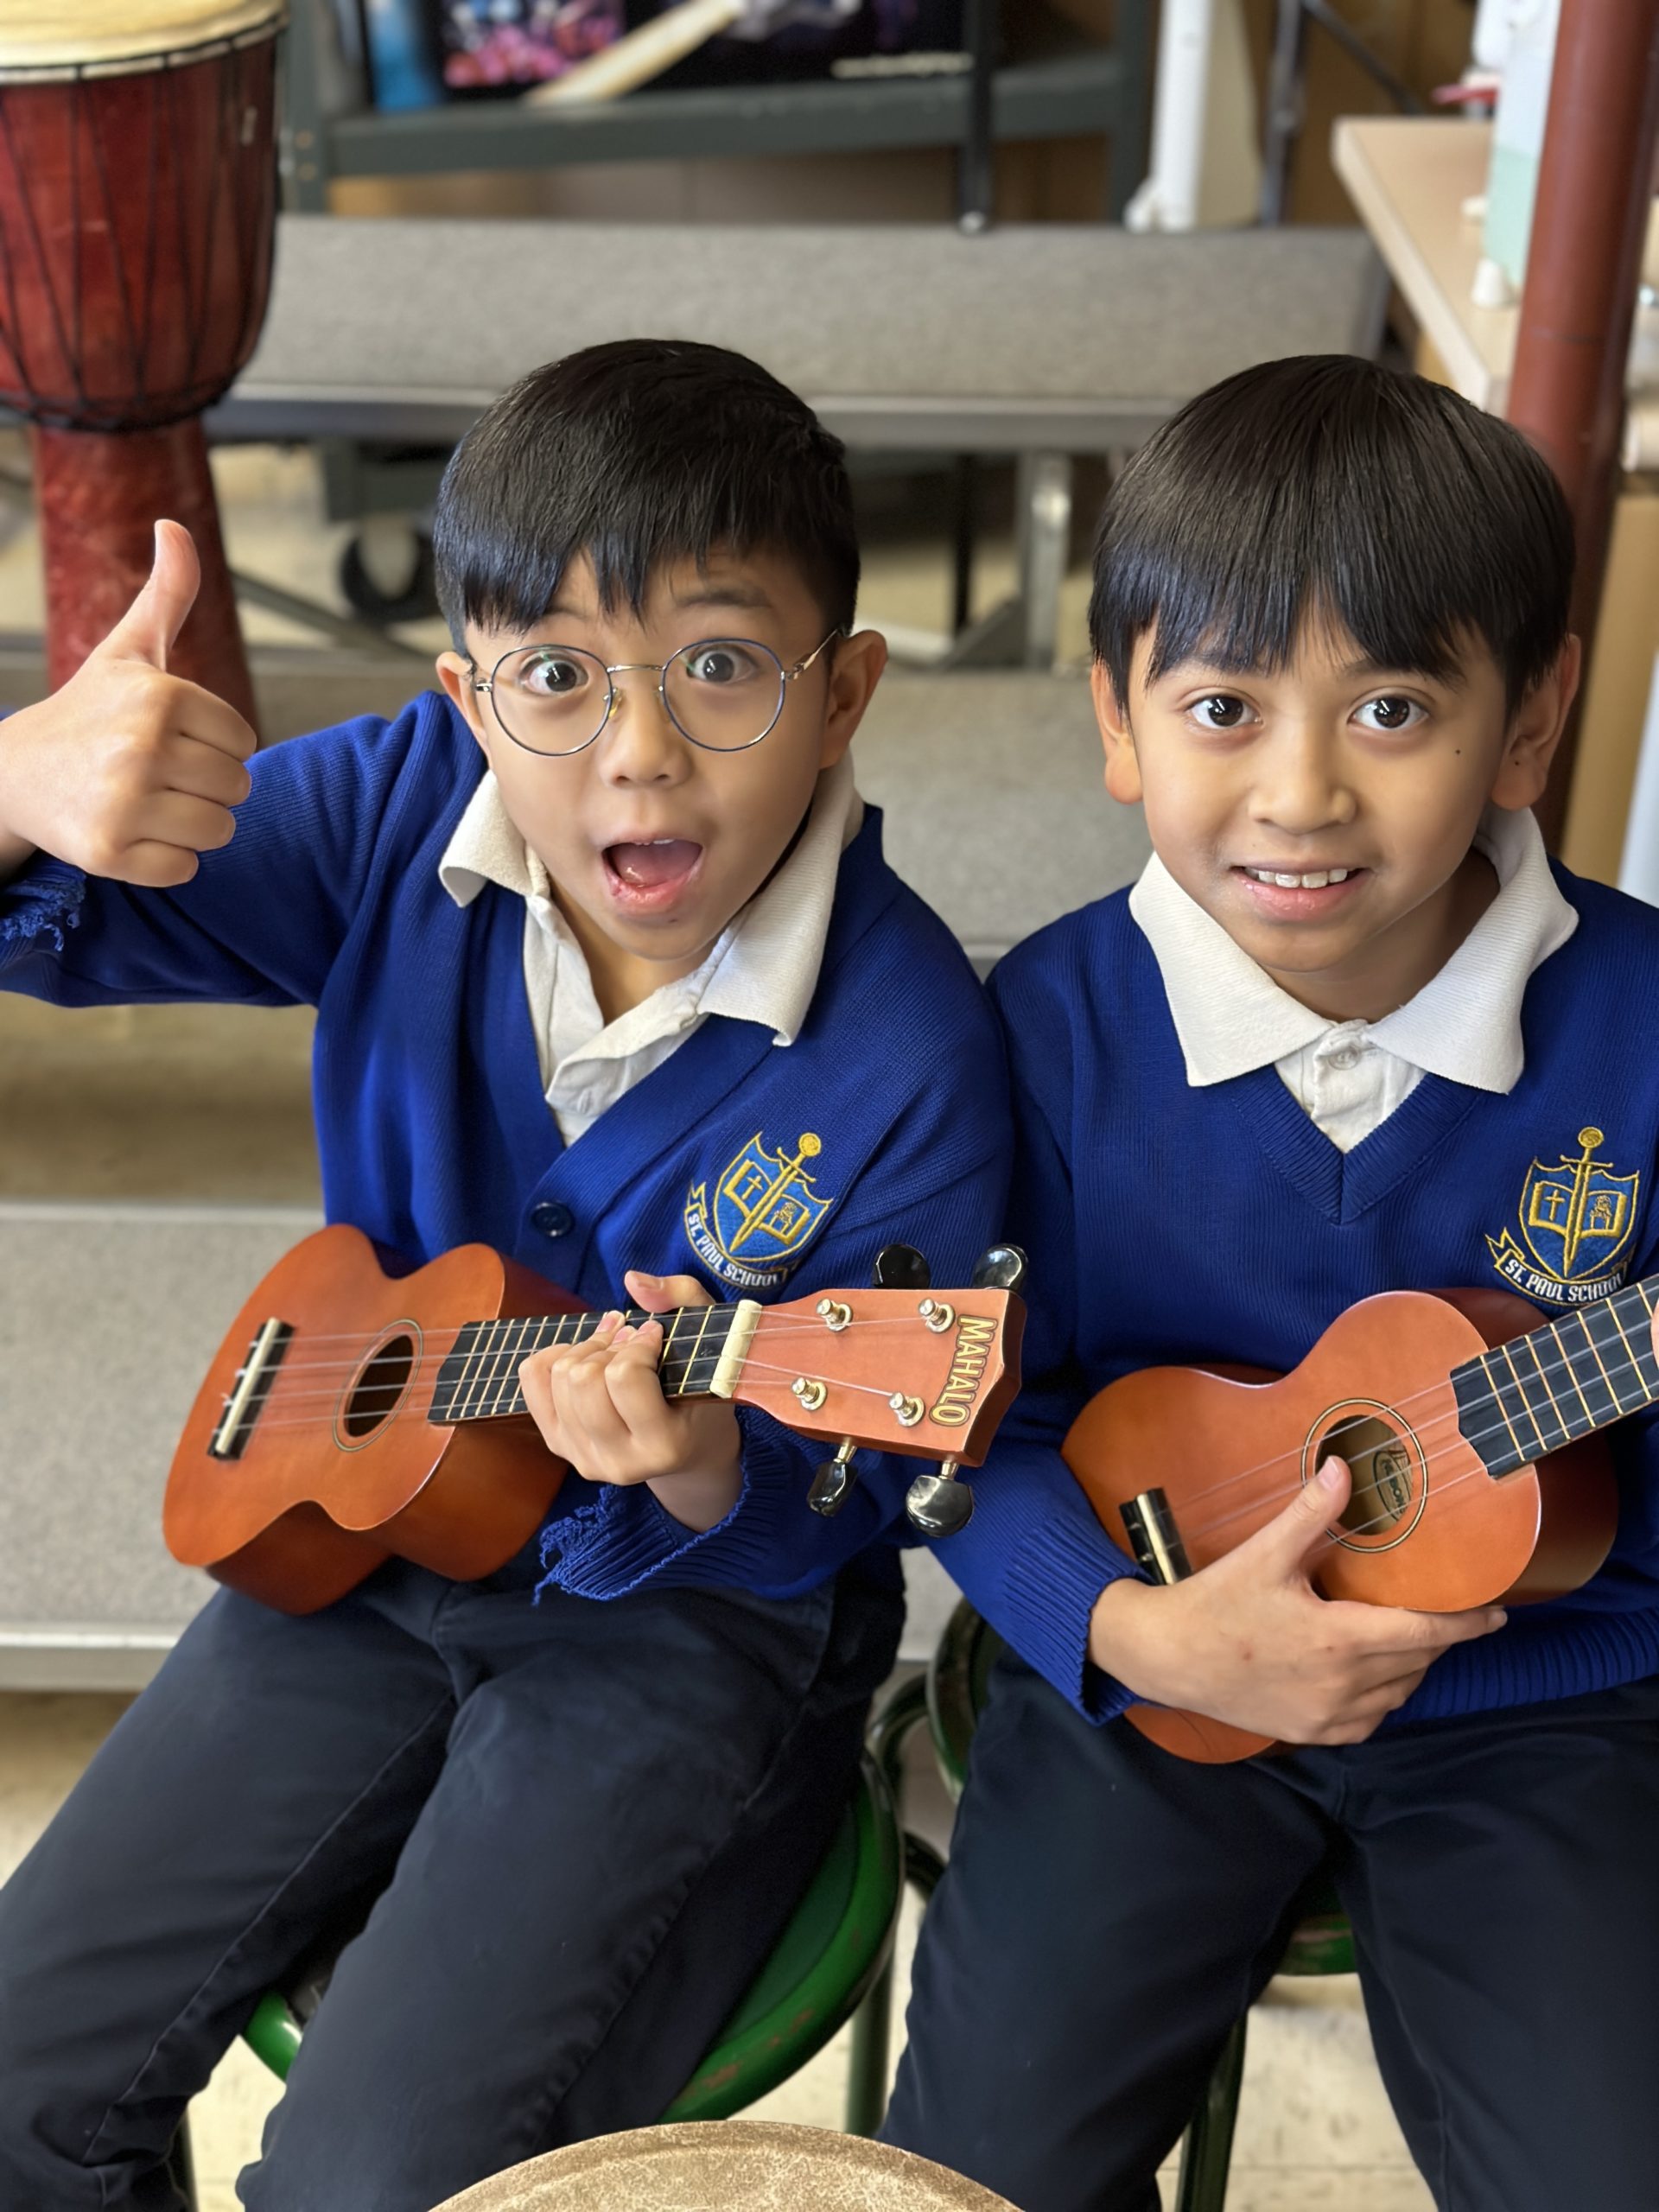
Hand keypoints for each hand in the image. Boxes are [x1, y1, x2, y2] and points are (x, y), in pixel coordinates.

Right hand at [0, 520, 255, 887]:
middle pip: (237, 788)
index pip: (244, 741)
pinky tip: (128, 831)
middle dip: (204, 785)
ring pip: (219, 831)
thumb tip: (176, 526)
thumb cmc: (89, 711)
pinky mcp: (109, 852)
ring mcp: (124, 801)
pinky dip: (164, 859)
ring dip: (188, 824)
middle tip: (152, 773)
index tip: (167, 738)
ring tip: (142, 800)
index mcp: (161, 695)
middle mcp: (142, 746)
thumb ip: (168, 593)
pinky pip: (185, 869)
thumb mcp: (129, 650)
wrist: (13, 772)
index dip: (212, 745)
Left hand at [517, 1270, 742, 1533]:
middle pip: (584, 1379)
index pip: (625, 1377)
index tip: (655, 1334)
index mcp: (664, 1446)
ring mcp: (584, 1458)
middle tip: (631, 1338)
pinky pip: (532, 1382)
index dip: (638, 1342)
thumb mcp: (717, 1343)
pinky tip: (582, 1355)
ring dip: (586, 1348)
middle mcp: (620, 1463)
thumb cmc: (703, 1390)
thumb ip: (684, 1299)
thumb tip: (632, 1280)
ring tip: (613, 1346)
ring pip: (560, 1378)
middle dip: (609, 1346)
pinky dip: (553, 1355)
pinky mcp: (559, 1445)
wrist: (689, 1446)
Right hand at [1088, 1457, 1507, 1745]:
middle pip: (1417, 1663)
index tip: (1499, 1614)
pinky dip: (1385, 1696)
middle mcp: (1343, 1686)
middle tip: (1450, 1614)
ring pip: (1399, 1694)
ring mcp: (1329, 1716)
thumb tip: (1343, 1467)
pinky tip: (1373, 1673)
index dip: (1467, 1624)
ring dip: (1413, 1667)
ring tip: (1411, 1638)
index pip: (1425, 1633)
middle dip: (1439, 1639)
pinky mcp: (1312, 1733)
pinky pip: (1371, 1719)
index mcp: (1339, 1640)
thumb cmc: (1216, 1603)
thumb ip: (1311, 1514)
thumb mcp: (1264, 1554)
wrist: (1168, 1658)